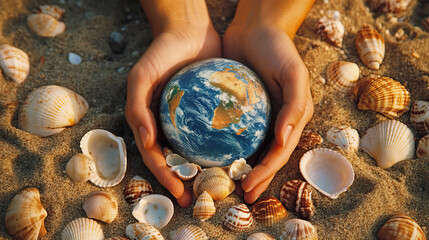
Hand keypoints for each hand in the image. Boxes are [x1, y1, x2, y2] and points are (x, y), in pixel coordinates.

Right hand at [126, 23, 220, 206]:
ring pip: (194, 151)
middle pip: (174, 160)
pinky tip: (233, 159)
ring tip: (217, 186)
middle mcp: (166, 125)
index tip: (180, 193)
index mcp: (149, 122)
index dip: (165, 176)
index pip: (155, 156)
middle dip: (183, 182)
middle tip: (197, 199)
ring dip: (202, 172)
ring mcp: (187, 120)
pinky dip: (219, 148)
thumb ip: (137, 106)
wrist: (189, 30)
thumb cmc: (162, 52)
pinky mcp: (207, 112)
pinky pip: (213, 133)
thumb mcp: (141, 75)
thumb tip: (145, 141)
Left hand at [223, 23, 313, 203]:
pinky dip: (227, 147)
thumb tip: (284, 140)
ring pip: (251, 149)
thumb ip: (295, 105)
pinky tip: (213, 158)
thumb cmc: (278, 48)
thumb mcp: (293, 72)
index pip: (280, 152)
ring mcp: (260, 117)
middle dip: (256, 178)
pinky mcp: (241, 110)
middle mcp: (278, 121)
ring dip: (242, 169)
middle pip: (267, 156)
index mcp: (293, 117)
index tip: (248, 188)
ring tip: (228, 186)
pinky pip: (234, 132)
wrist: (256, 28)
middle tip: (240, 196)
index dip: (266, 172)